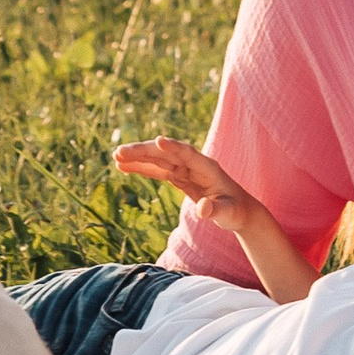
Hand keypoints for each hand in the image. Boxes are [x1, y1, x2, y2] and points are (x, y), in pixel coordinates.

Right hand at [114, 135, 261, 231]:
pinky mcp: (177, 176)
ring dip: (137, 157)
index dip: (173, 147)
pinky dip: (141, 168)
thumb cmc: (235, 211)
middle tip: (120, 152)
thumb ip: (214, 210)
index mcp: (207, 167)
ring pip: (157, 159)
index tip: (158, 141)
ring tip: (116, 157)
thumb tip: (202, 209)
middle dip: (143, 151)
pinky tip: (123, 166)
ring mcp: (184, 168)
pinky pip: (156, 170)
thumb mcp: (228, 213)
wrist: (237, 210)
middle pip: (165, 153)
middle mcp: (193, 163)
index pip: (187, 154)